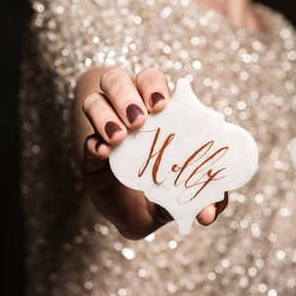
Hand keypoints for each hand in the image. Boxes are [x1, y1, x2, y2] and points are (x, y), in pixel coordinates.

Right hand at [79, 67, 228, 238]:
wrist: (138, 215)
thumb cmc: (169, 188)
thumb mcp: (190, 192)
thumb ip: (207, 197)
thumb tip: (209, 213)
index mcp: (159, 111)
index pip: (151, 81)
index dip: (153, 85)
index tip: (161, 103)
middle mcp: (129, 113)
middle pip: (117, 80)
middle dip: (125, 94)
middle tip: (139, 120)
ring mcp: (106, 130)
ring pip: (95, 101)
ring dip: (105, 114)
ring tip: (119, 137)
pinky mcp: (91, 154)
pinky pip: (86, 139)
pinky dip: (93, 143)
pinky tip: (103, 153)